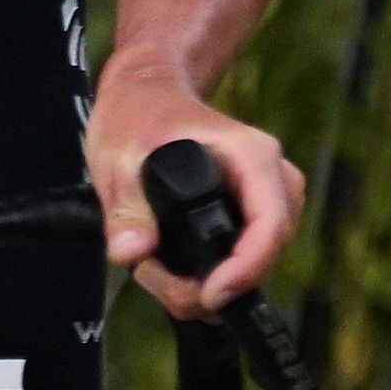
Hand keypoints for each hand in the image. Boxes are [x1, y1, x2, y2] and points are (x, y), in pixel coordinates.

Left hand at [92, 56, 299, 313]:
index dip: (246, 269)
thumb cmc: (138, 116)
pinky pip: (243, 259)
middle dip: (211, 281)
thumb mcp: (118, 158)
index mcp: (252, 157)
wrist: (148, 94)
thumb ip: (125, 209)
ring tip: (151, 264)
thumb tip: (131, 253)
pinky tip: (166, 265)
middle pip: (265, 254)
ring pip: (254, 263)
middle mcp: (272, 179)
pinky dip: (207, 274)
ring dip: (204, 280)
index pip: (270, 225)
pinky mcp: (252, 216)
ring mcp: (267, 199)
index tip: (208, 295)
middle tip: (150, 273)